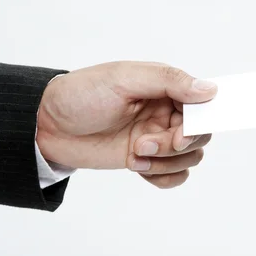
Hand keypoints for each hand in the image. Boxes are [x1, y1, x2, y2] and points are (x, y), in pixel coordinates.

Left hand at [36, 62, 216, 188]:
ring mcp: (156, 137)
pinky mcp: (145, 160)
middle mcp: (166, 112)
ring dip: (165, 163)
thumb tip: (210, 90)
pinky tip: (138, 168)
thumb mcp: (125, 78)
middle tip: (145, 145)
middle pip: (199, 136)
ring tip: (134, 155)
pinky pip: (174, 175)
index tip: (180, 135)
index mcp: (166, 88)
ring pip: (188, 158)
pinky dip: (163, 177)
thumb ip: (169, 81)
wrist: (46, 124)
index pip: (202, 106)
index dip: (197, 124)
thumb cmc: (83, 94)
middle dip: (176, 146)